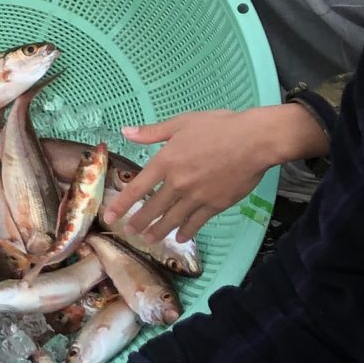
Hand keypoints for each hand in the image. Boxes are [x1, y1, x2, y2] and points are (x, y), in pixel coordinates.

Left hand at [104, 102, 325, 242]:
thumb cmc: (218, 126)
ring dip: (159, 231)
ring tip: (149, 239)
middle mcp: (178, 183)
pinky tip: (181, 237)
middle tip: (130, 232)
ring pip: (172, 219)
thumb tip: (126, 132)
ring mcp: (197, 197)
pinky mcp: (216, 205)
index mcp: (166, 161)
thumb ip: (152, 132)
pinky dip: (187, 231)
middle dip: (139, 223)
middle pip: (153, 208)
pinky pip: (196, 223)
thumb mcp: (181, 123)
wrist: (254, 140)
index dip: (122, 205)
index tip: (109, 216)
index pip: (137, 188)